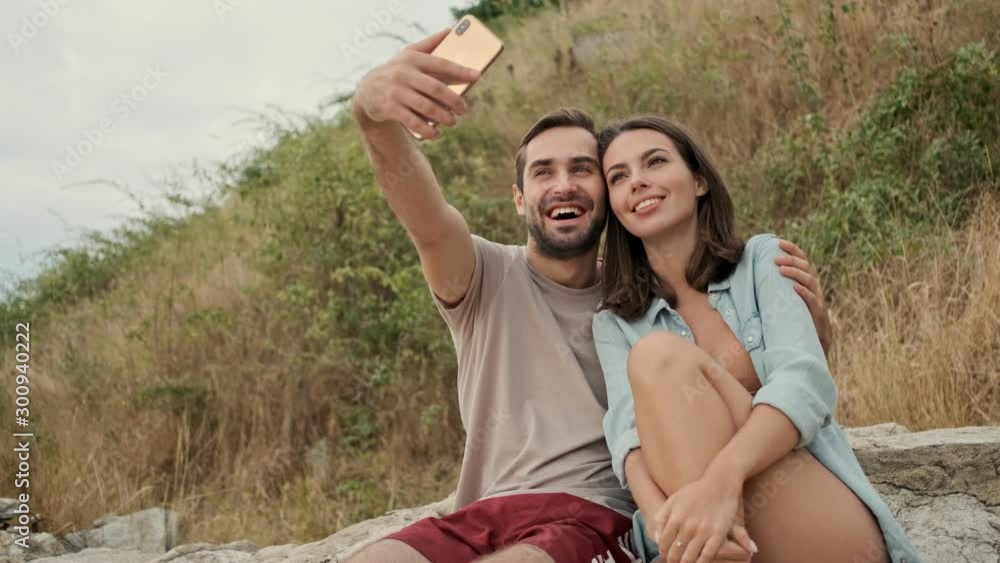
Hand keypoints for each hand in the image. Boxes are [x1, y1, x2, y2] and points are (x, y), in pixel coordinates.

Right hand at [352, 28, 479, 139]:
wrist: (367, 91)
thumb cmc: (397, 71)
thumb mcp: (409, 54)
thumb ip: (430, 43)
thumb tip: (451, 30)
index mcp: (412, 58)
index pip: (440, 64)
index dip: (460, 70)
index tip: (477, 76)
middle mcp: (403, 73)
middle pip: (436, 88)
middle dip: (454, 100)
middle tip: (464, 109)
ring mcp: (396, 91)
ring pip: (426, 107)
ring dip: (443, 117)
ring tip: (453, 122)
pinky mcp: (390, 108)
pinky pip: (413, 122)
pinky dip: (427, 130)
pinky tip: (436, 134)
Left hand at [650, 475, 755, 562]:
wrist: (720, 483)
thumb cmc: (695, 491)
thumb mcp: (673, 500)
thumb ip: (661, 518)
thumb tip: (656, 538)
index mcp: (675, 517)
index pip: (664, 543)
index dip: (663, 552)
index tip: (664, 556)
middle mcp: (688, 526)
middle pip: (675, 552)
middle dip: (672, 561)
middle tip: (672, 562)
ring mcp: (703, 531)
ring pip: (690, 557)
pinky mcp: (718, 535)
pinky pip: (707, 555)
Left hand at [776, 239, 831, 354]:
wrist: (813, 338)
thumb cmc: (797, 314)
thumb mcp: (788, 296)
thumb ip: (779, 284)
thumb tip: (755, 273)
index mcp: (808, 279)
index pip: (802, 259)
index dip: (793, 249)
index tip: (779, 242)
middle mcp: (814, 286)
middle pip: (806, 266)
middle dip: (791, 259)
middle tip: (775, 258)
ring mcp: (817, 298)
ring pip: (809, 280)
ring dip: (795, 273)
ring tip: (780, 269)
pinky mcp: (817, 312)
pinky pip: (812, 300)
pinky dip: (804, 293)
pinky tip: (794, 288)